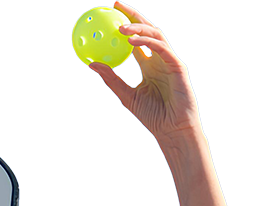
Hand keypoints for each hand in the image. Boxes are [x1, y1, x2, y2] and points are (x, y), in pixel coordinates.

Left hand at [90, 1, 203, 146]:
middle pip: (146, 29)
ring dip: (138, 28)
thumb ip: (112, 78)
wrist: (172, 130)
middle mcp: (159, 59)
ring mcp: (169, 61)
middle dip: (132, 14)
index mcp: (148, 65)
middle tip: (115, 5)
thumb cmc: (153, 116)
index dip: (124, 25)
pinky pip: (162, 48)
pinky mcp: (177, 66)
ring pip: (155, 35)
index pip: (136, 40)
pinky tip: (132, 41)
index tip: (109, 15)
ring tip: (120, 27)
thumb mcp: (127, 95)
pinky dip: (147, 43)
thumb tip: (92, 63)